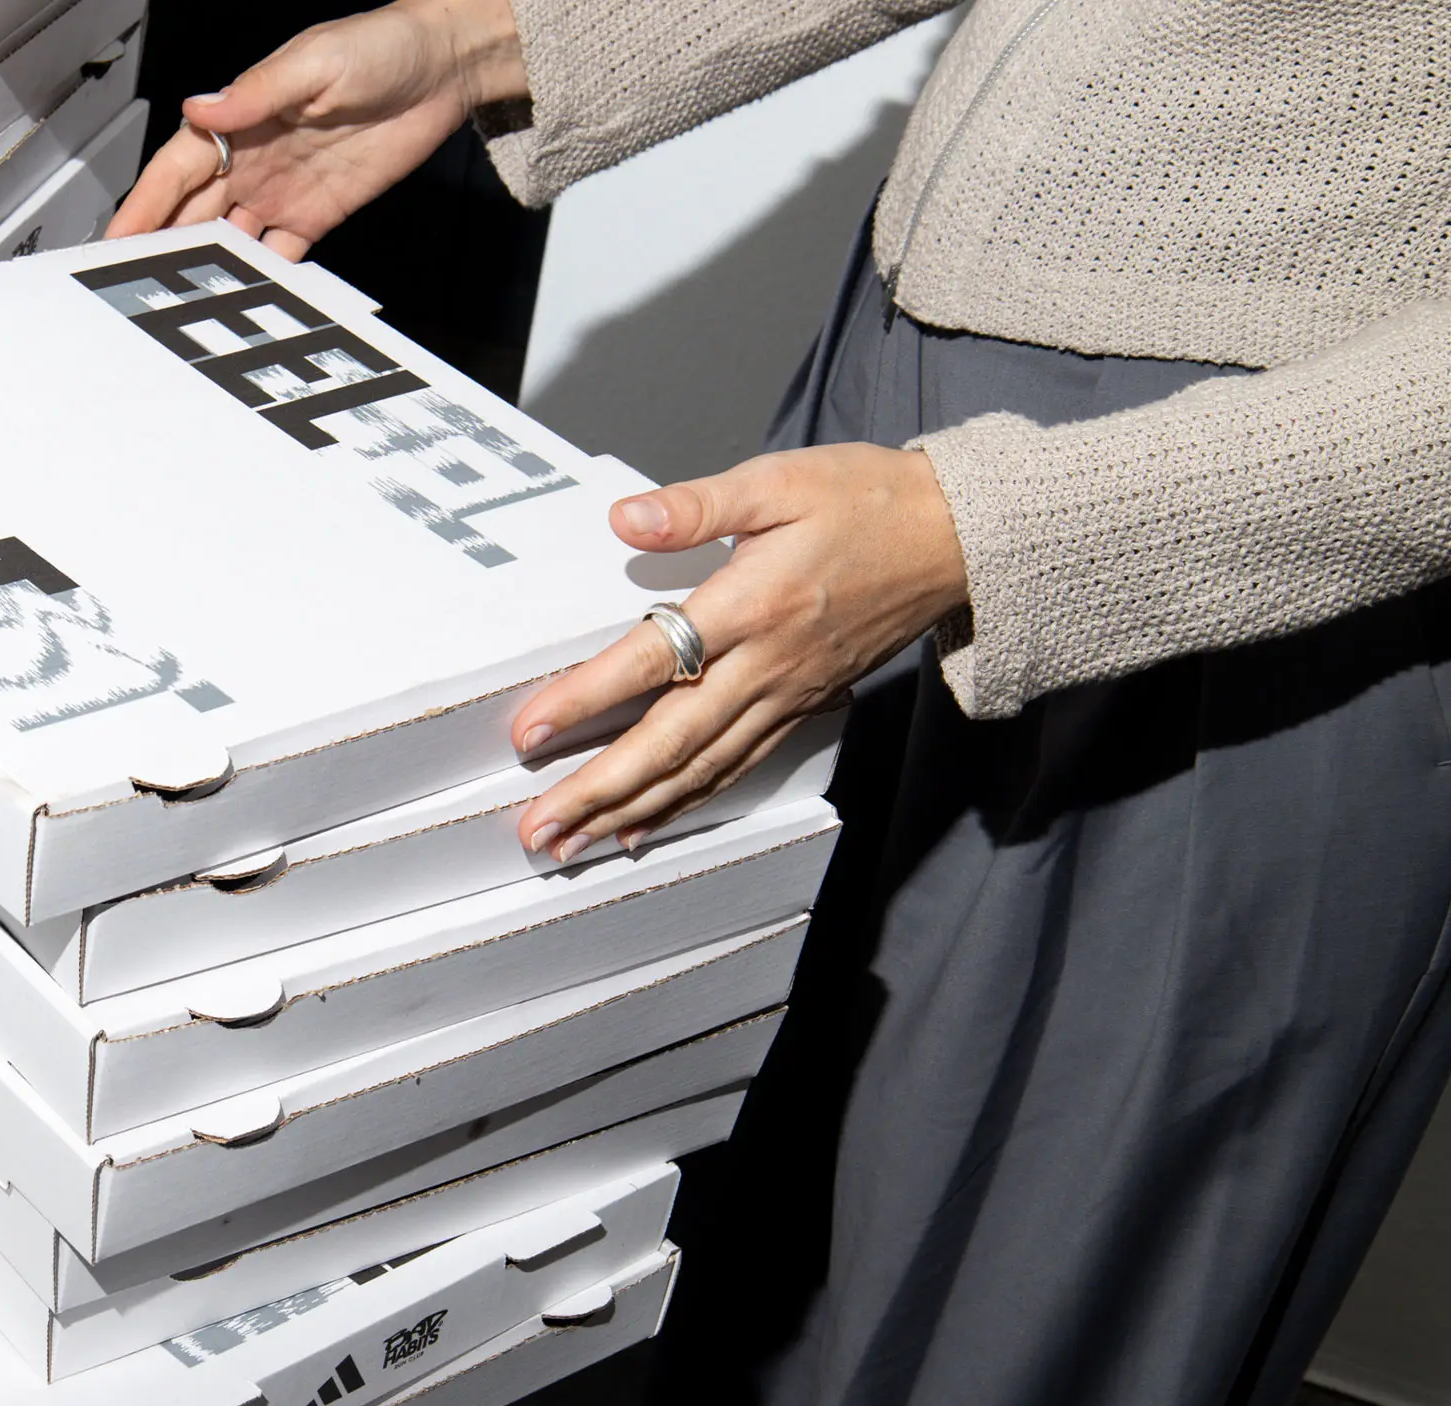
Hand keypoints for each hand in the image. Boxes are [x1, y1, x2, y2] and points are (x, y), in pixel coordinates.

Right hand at [105, 0, 530, 259]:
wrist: (443, 69)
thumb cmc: (381, 46)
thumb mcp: (314, 62)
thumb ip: (256, 93)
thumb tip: (202, 109)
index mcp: (237, 121)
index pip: (174, 171)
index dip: (141, 207)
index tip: (116, 238)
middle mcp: (251, 159)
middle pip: (190, 214)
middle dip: (158, 248)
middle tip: (131, 286)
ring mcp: (280, 191)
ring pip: (226, 240)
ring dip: (203, 269)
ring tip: (178, 304)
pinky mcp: (316, 215)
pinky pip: (279, 255)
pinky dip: (260, 277)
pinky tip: (244, 298)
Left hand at [511, 445, 970, 859]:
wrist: (957, 538)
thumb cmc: (866, 501)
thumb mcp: (779, 480)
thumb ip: (697, 504)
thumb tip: (625, 518)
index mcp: (752, 603)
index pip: (652, 659)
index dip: (586, 700)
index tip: (530, 732)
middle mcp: (766, 663)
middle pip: (670, 742)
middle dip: (598, 791)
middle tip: (537, 828)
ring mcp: (786, 694)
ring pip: (700, 769)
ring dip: (631, 812)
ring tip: (572, 844)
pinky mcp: (802, 708)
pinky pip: (736, 768)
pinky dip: (686, 804)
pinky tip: (643, 827)